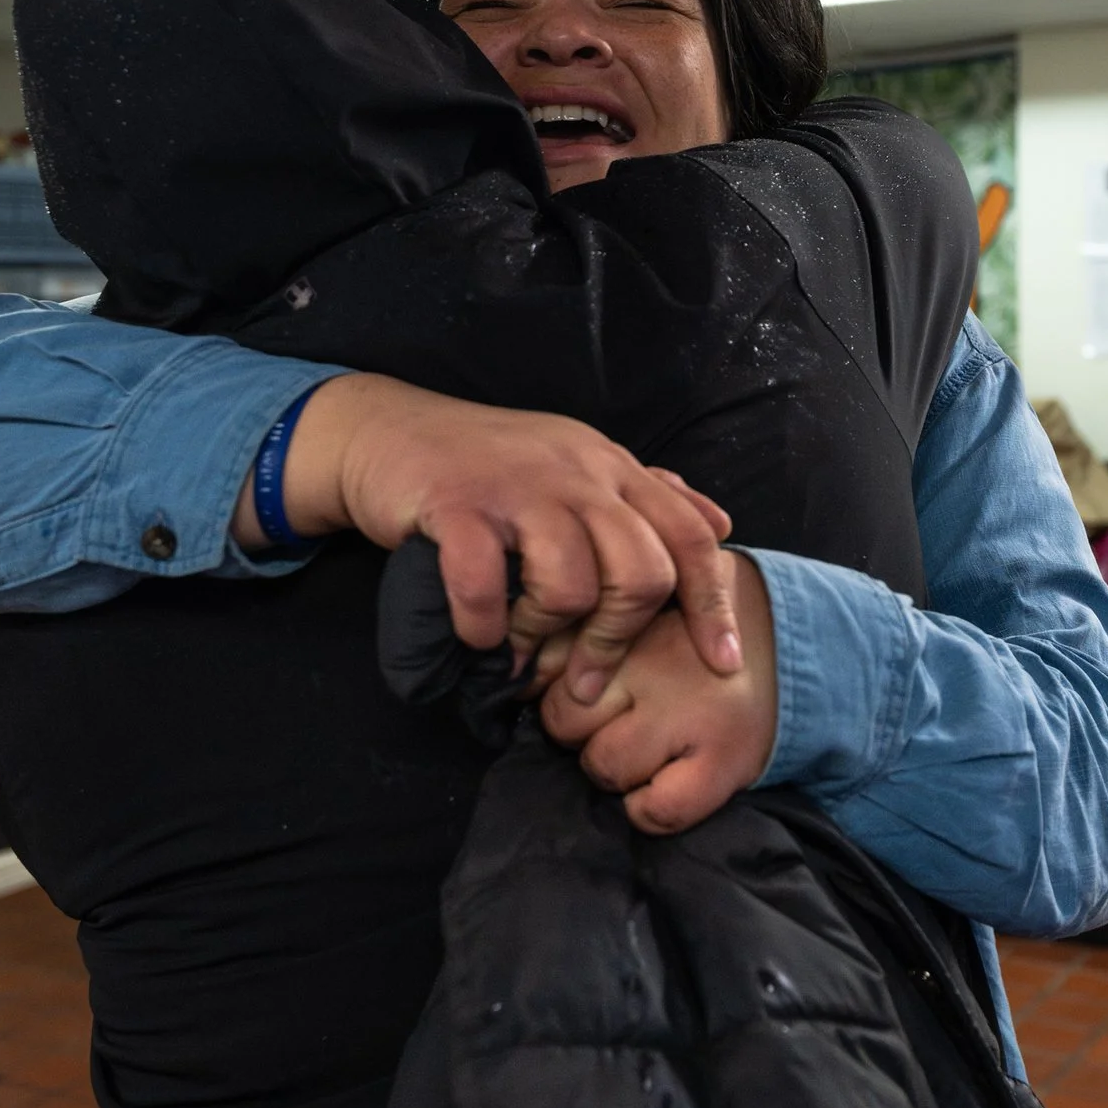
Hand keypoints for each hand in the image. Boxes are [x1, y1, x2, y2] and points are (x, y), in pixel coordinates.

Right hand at [242, 373, 739, 701]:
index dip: (713, 604)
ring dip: (546, 634)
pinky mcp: (456, 504)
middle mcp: (577, 473)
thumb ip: (649, 496)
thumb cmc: (489, 464)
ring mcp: (517, 487)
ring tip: (520, 646)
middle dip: (618, 638)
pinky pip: (487, 583)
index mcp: (612, 469)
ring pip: (573, 584)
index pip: (692, 536)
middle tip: (584, 676)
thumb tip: (721, 524)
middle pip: (642, 571)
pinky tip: (477, 634)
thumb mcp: (579, 465)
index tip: (721, 661)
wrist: (386, 431)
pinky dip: (484, 625)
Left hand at [538, 551, 777, 834]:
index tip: (567, 688)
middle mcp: (659, 666)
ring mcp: (691, 719)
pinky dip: (646, 808)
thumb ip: (582, 621)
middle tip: (613, 717)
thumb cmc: (699, 628)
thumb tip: (514, 665)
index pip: (548, 661)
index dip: (546, 682)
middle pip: (564, 717)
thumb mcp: (644, 602)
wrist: (794, 646)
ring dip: (611, 766)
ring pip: (601, 765)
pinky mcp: (721, 765)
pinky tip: (660, 784)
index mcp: (633, 618)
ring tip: (644, 746)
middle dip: (576, 725)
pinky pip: (653, 810)